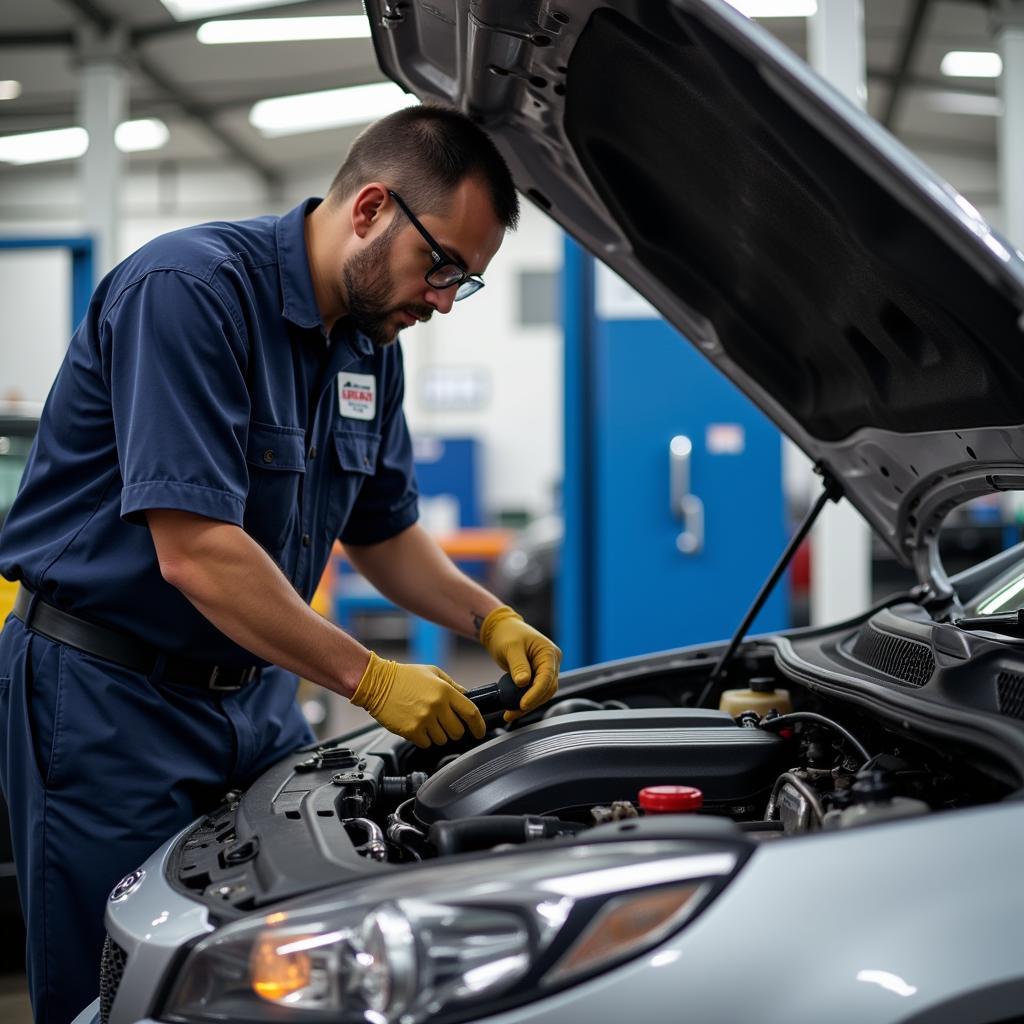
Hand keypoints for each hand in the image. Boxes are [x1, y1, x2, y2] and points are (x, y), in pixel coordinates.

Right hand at [351, 653, 486, 747]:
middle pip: (457, 731)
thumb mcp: (432, 672)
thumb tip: (467, 696)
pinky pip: (426, 743)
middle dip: (453, 730)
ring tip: (426, 721)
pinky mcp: (411, 731)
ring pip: (442, 740)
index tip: (479, 731)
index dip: (479, 725)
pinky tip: (416, 725)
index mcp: (445, 691)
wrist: (377, 683)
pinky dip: (423, 738)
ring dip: (437, 734)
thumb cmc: (404, 676)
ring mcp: (424, 720)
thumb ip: (452, 685)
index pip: (471, 713)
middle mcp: (437, 706)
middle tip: (444, 723)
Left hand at [479, 606, 560, 720]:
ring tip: (510, 714)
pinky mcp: (537, 675)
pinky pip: (535, 691)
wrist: (501, 629)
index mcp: (548, 652)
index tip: (523, 704)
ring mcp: (545, 669)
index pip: (547, 677)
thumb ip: (518, 665)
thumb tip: (523, 683)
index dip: (536, 693)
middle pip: (547, 688)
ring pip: (542, 693)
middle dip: (532, 702)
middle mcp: (551, 661)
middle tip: (513, 713)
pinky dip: (525, 700)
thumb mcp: (511, 647)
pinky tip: (512, 708)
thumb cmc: (507, 633)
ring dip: (528, 705)